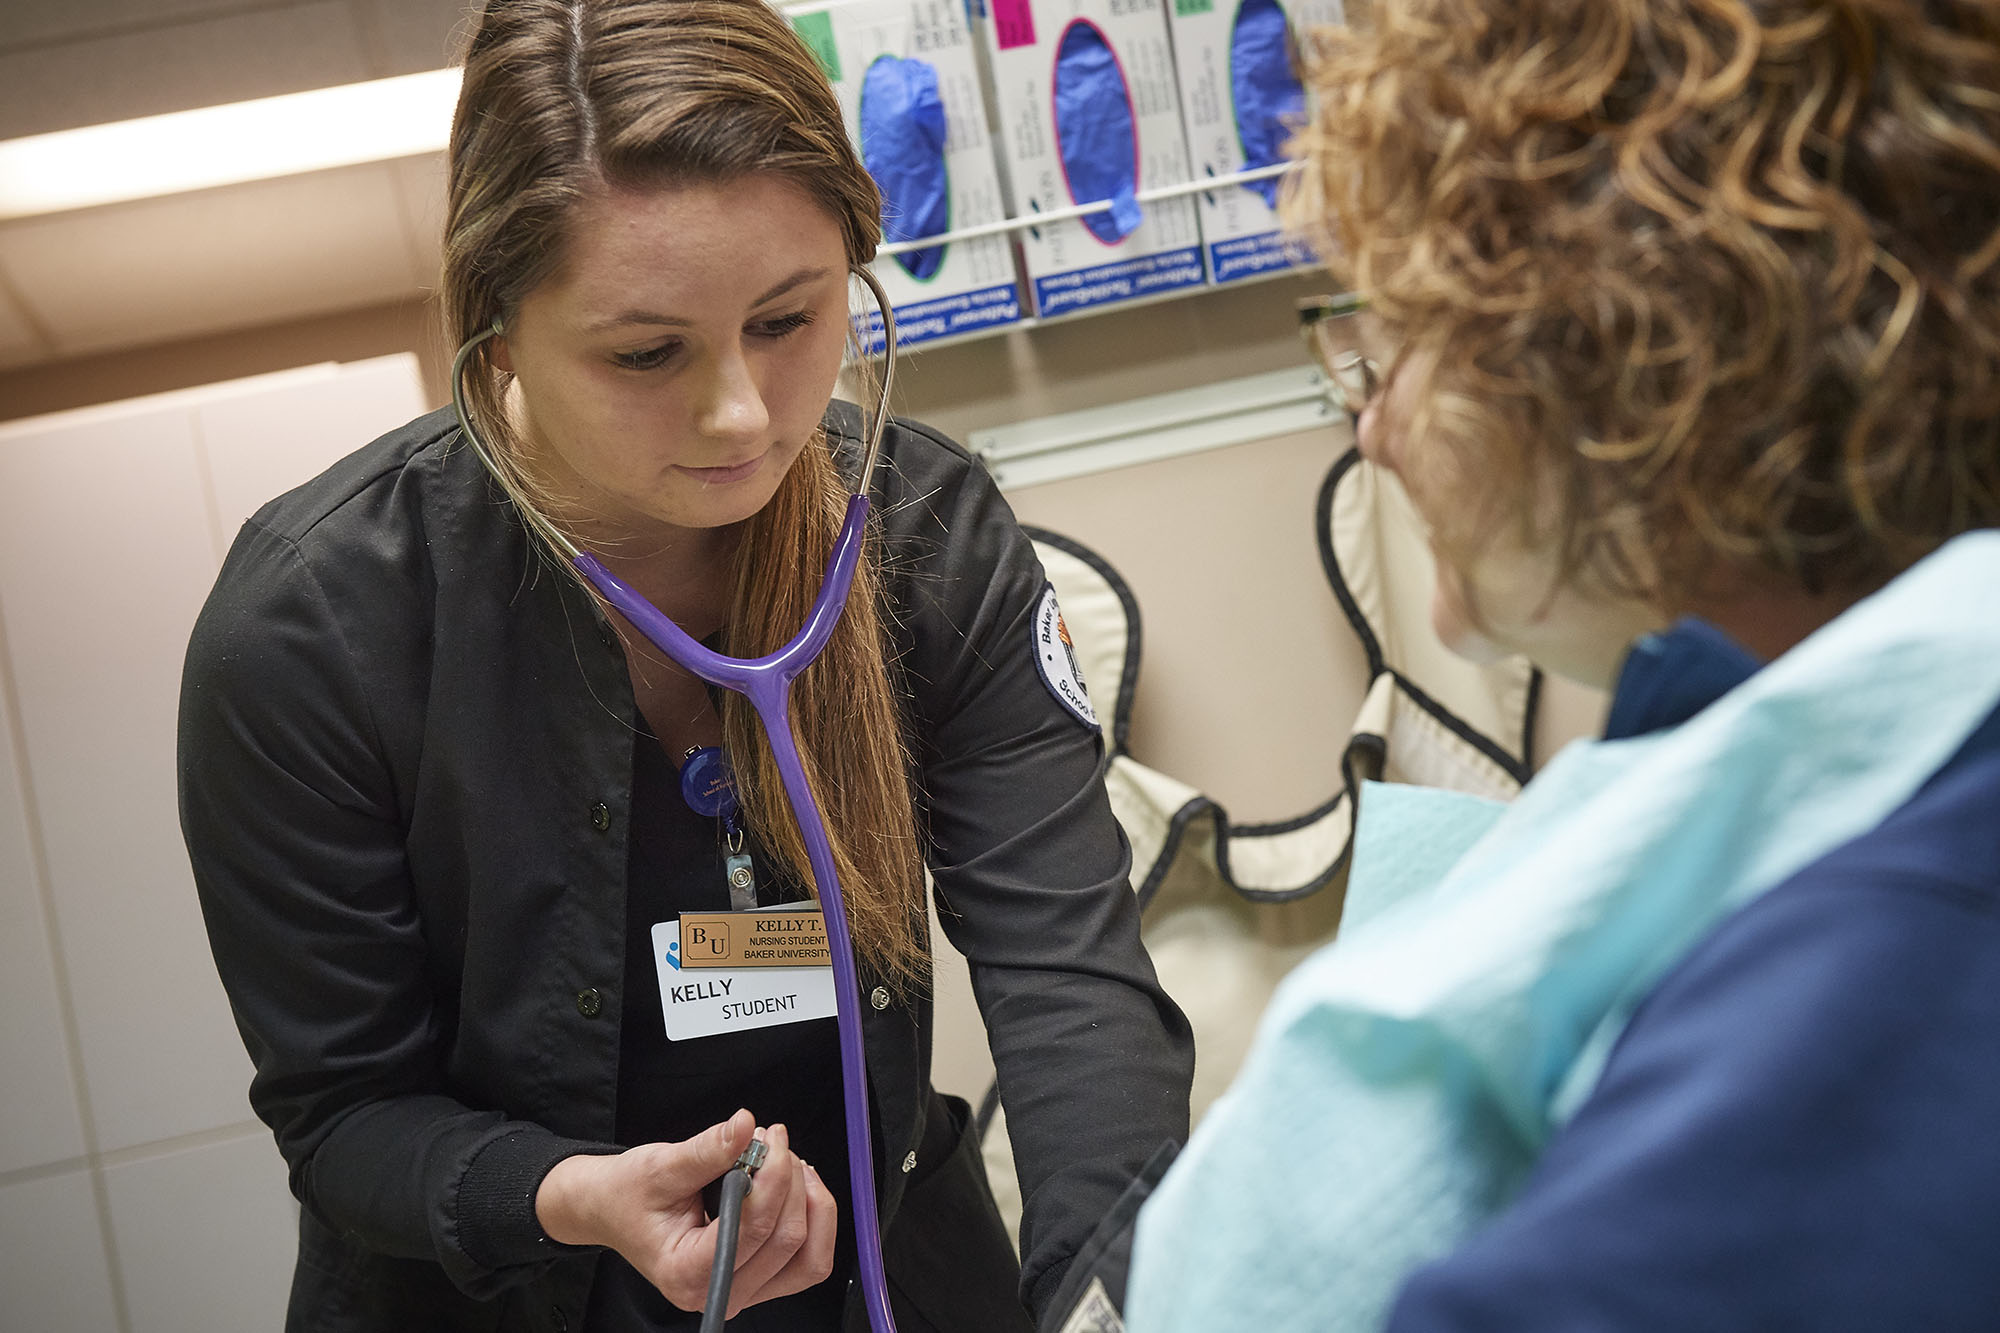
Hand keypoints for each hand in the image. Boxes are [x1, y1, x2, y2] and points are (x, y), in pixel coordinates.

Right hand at [536, 1109, 838, 1315]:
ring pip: (808, 1258)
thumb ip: (708, 1149)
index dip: (773, 1178)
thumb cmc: (630, 1193)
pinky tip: (796, 1187)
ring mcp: (741, 1292)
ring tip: (789, 1164)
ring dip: (811, 1205)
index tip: (769, 1137)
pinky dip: (813, 1222)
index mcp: (686, 1272)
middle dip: (790, 1183)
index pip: (752, 1229)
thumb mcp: (661, 1165)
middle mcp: (717, 1293)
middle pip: (786, 1242)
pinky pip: (806, 1261)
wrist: (613, 1210)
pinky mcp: (757, 1281)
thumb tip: (744, 1125)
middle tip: (773, 1141)